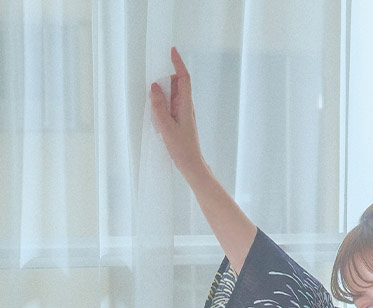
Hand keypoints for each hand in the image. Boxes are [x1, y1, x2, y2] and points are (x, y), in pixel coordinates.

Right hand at [150, 47, 204, 180]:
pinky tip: (156, 116)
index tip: (172, 50)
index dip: (178, 63)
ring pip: (172, 95)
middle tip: (153, 88)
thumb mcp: (166, 127)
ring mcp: (183, 113)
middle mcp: (186, 107)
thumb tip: (154, 87)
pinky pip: (169, 106)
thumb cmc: (182, 149)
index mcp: (186, 105)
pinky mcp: (179, 120)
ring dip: (162, 95)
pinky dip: (162, 105)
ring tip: (154, 107)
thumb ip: (159, 107)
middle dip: (165, 80)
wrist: (191, 166)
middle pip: (177, 84)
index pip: (183, 78)